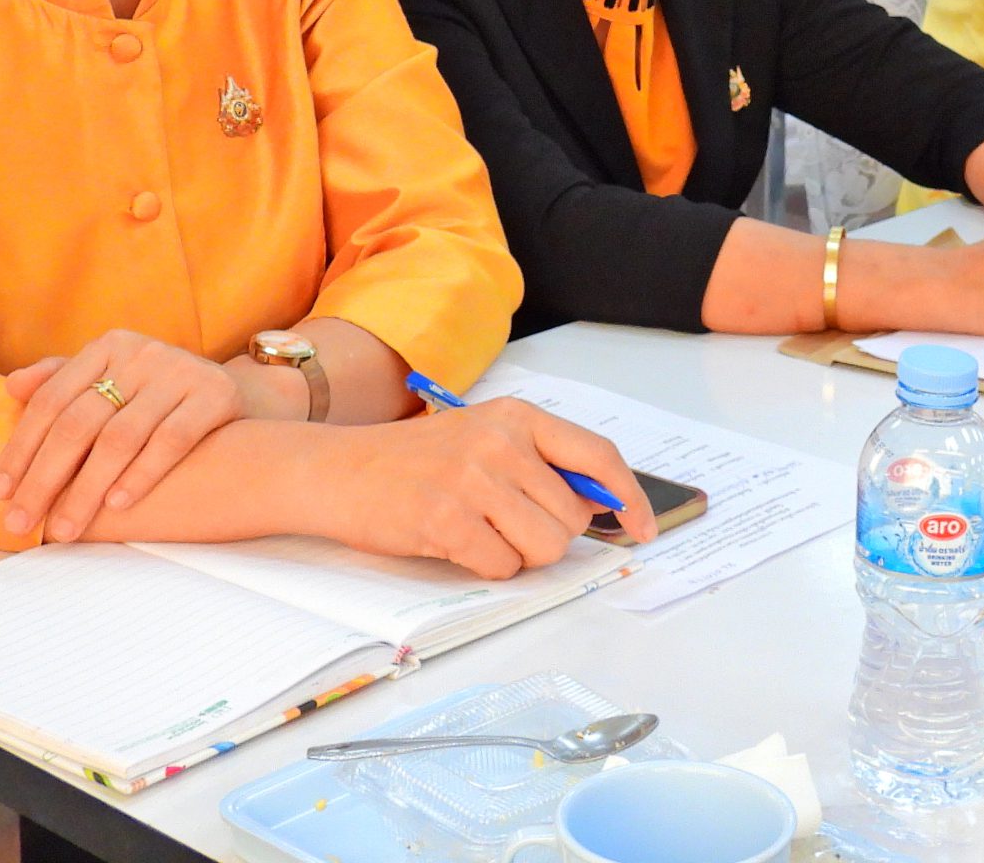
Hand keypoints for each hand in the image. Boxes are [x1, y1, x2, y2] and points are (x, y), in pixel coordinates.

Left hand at [0, 330, 253, 541]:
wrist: (237, 396)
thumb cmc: (159, 400)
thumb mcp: (113, 382)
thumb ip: (63, 383)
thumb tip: (11, 386)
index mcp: (109, 347)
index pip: (51, 400)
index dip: (22, 447)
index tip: (1, 493)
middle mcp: (142, 353)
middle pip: (79, 422)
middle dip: (44, 478)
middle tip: (22, 522)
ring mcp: (180, 371)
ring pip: (120, 437)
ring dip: (87, 489)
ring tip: (66, 528)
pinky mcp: (216, 394)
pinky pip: (171, 440)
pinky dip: (141, 475)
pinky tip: (118, 504)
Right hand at [317, 399, 653, 578]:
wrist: (338, 470)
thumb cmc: (415, 461)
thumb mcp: (483, 438)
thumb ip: (540, 462)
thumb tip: (602, 504)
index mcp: (517, 417)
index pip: (597, 455)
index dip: (630, 496)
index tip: (644, 528)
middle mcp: (501, 442)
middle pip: (572, 516)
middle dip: (550, 536)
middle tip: (507, 526)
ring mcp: (473, 480)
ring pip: (544, 547)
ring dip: (519, 555)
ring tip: (480, 532)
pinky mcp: (446, 520)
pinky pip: (501, 566)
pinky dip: (486, 567)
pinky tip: (454, 542)